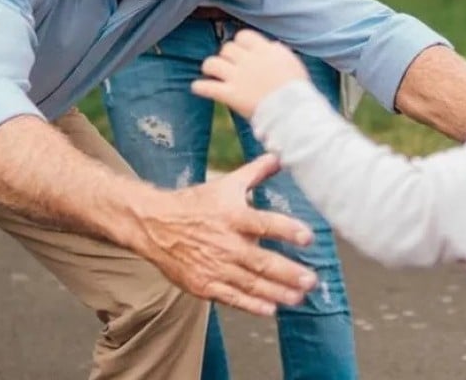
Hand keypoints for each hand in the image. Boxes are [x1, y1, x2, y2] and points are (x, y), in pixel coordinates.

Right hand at [132, 154, 316, 316]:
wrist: (154, 224)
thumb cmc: (195, 204)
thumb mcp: (226, 184)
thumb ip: (255, 172)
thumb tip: (279, 156)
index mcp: (233, 216)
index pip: (265, 223)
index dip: (288, 230)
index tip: (308, 237)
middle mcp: (226, 243)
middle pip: (261, 260)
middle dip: (288, 272)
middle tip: (311, 280)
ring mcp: (215, 266)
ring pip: (251, 283)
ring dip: (277, 292)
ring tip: (298, 297)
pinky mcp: (204, 284)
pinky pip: (232, 297)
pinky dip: (251, 305)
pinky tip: (270, 309)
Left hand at [192, 29, 310, 118]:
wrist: (293, 110)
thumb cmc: (296, 88)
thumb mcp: (291, 62)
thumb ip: (277, 52)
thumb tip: (270, 46)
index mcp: (264, 50)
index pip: (243, 36)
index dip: (240, 43)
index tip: (242, 51)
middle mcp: (248, 60)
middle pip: (227, 48)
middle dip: (226, 56)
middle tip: (228, 65)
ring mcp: (237, 77)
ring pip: (212, 63)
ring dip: (210, 67)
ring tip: (211, 73)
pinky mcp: (230, 95)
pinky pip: (207, 87)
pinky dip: (200, 87)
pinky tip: (197, 88)